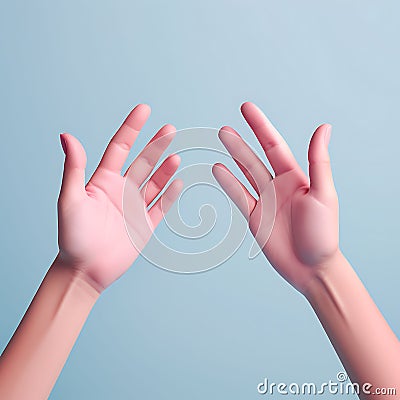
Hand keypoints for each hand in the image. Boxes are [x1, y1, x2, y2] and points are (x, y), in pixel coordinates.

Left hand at [56, 104, 182, 291]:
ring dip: (166, 169)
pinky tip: (178, 182)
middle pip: (143, 162)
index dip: (132, 128)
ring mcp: (135, 207)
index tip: (144, 109)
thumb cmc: (73, 235)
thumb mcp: (70, 199)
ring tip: (175, 157)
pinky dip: (170, 195)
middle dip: (156, 145)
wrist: (85, 269)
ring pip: (155, 183)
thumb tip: (67, 135)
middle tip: (169, 129)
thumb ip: (74, 168)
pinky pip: (161, 206)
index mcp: (104, 181)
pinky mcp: (145, 225)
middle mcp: (122, 190)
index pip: (120, 147)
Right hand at [213, 102, 338, 292]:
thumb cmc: (323, 233)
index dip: (260, 126)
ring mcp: (264, 200)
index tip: (246, 108)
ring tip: (220, 140)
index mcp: (296, 177)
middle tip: (224, 128)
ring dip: (233, 156)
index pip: (273, 145)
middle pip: (254, 158)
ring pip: (245, 173)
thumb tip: (323, 127)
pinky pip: (238, 195)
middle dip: (240, 142)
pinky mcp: (254, 216)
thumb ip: (318, 161)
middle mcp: (278, 185)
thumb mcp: (324, 194)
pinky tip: (217, 169)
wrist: (311, 267)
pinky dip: (228, 182)